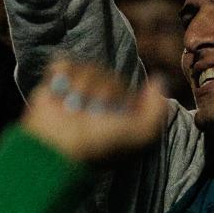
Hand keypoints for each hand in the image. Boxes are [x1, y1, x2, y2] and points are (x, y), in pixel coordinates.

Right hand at [21, 61, 168, 165]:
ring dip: (83, 86)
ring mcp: (74, 93)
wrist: (57, 148)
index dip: (124, 95)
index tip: (118, 112)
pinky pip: (64, 64)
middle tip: (91, 114)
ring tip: (72, 107)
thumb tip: (159, 78)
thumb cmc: (98, 145)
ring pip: (88, 68)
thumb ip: (156, 111)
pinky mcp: (53, 85)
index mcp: (114, 115)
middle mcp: (95, 103)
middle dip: (103, 91)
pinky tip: (61, 91)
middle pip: (108, 75)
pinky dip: (63, 74)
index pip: (126, 87)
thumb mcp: (139, 135)